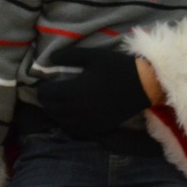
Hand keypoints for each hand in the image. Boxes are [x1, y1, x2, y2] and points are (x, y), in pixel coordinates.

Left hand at [36, 47, 150, 137]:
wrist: (143, 85)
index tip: (42, 83)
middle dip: (46, 100)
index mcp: (75, 91)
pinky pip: (75, 129)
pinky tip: (68, 116)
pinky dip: (67, 123)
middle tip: (46, 92)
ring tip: (55, 103)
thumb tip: (50, 59)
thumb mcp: (92, 56)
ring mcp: (88, 121)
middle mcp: (78, 110)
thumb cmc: (117, 67)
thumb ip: (69, 56)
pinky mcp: (98, 127)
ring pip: (61, 121)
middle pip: (52, 108)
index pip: (48, 94)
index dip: (42, 88)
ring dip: (55, 112)